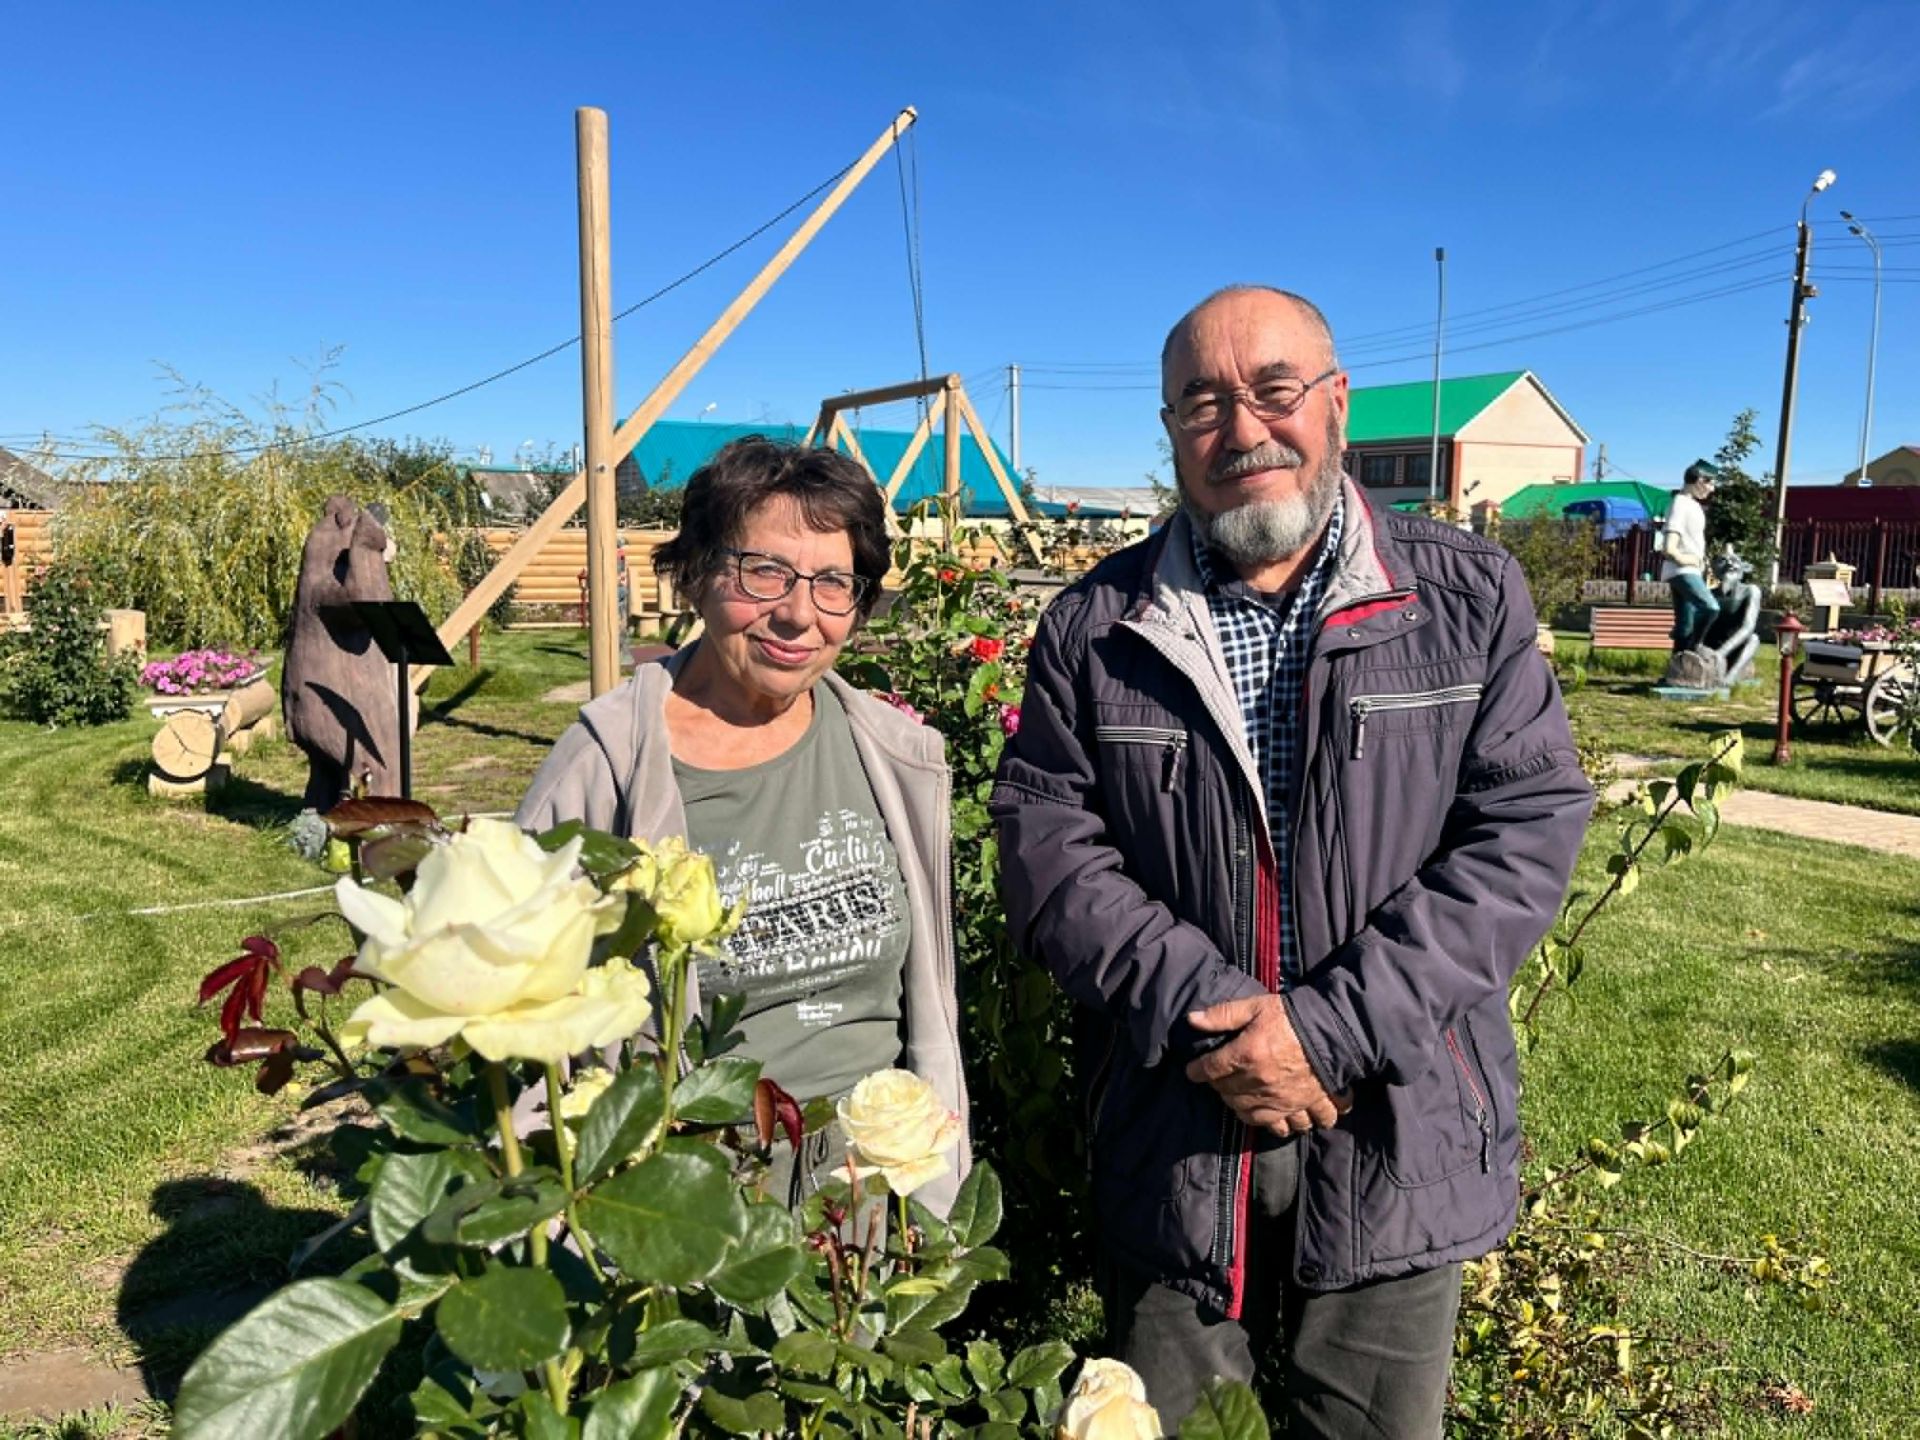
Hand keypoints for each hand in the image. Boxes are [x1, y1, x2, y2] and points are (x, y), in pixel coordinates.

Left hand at [1184, 995, 1351, 1136]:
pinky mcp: (1303, 1107)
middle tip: (1221, 1079)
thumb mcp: (1255, 1006)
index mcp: (1246, 1056)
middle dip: (1220, 1087)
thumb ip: (1223, 1014)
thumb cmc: (1292, 1015)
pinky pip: (1288, 1127)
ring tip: (1244, 1099)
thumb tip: (1192, 1020)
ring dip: (1243, 1109)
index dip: (1196, 1070)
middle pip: (1228, 1095)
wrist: (1335, 1029)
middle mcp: (1261, 1083)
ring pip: (1252, 1116)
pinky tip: (1278, 1118)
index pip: (1210, 1069)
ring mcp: (1283, 1099)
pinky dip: (1281, 1126)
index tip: (1192, 1071)